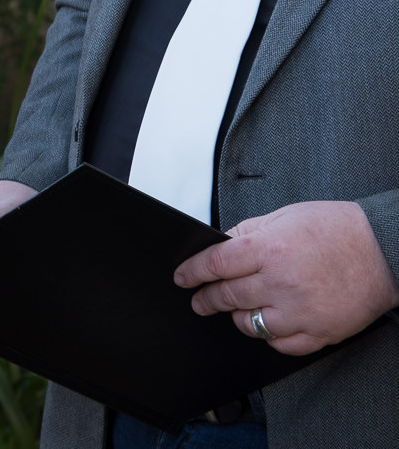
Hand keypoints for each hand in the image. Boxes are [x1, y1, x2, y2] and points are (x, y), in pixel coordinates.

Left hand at [175, 200, 398, 356]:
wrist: (385, 249)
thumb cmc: (338, 229)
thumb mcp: (284, 216)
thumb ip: (248, 232)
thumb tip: (219, 245)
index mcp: (270, 249)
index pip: (215, 264)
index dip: (192, 272)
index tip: (182, 278)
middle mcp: (282, 282)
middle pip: (227, 296)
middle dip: (206, 298)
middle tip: (198, 300)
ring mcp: (301, 311)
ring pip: (250, 324)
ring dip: (236, 317)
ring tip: (234, 310)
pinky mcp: (321, 332)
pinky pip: (281, 344)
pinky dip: (269, 337)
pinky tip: (266, 325)